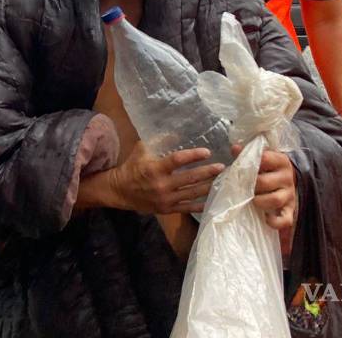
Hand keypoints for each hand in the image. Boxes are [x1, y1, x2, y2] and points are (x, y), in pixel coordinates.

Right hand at [109, 142, 224, 215]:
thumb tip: (176, 132)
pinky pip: (188, 208)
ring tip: (221, 181)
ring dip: (208, 186)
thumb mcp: (141, 150)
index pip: (178, 160)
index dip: (193, 155)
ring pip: (192, 193)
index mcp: (155, 168)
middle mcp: (162, 185)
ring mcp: (166, 199)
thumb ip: (159, 141)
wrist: (120, 191)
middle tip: (222, 167)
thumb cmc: (132, 167)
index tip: (207, 151)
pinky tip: (213, 200)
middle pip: (190, 178)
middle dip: (208, 172)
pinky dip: (201, 205)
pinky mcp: (168, 209)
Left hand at [232, 143, 298, 254]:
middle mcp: (287, 178)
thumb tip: (234, 149)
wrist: (289, 178)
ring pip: (275, 200)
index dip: (250, 164)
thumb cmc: (269, 168)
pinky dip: (275, 222)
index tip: (240, 168)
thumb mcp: (263, 157)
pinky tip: (265, 219)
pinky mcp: (290, 210)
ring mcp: (290, 195)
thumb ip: (248, 154)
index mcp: (280, 161)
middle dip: (250, 186)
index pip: (265, 159)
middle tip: (242, 188)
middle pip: (265, 182)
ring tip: (251, 201)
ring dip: (259, 202)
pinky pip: (285, 220)